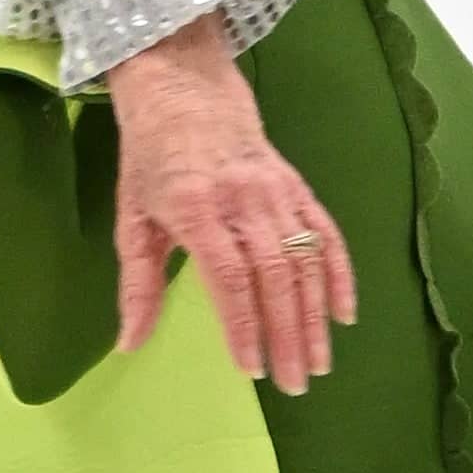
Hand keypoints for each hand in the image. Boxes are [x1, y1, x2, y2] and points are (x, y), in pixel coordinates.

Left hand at [104, 16, 356, 393]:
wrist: (185, 89)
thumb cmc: (151, 161)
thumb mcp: (132, 220)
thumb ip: (137, 286)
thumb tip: (128, 345)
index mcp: (196, 207)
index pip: (228, 276)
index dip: (243, 325)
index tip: (251, 368)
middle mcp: (243, 198)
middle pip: (274, 275)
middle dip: (286, 334)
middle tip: (293, 383)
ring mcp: (276, 190)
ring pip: (305, 260)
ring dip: (315, 317)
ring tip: (318, 363)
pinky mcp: (297, 186)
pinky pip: (326, 233)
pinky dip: (339, 275)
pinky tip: (345, 314)